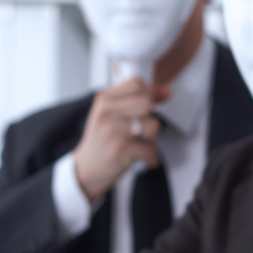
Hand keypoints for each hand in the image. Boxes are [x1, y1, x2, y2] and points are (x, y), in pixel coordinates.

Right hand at [73, 78, 170, 201]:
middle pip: (147, 101)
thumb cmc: (103, 141)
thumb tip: (166, 91)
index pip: (136, 83)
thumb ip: (137, 100)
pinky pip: (150, 148)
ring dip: (153, 139)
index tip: (153, 104)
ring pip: (152, 125)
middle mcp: (106, 112)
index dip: (151, 93)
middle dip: (151, 116)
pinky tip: (143, 157)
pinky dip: (151, 156)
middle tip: (143, 129)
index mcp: (104, 100)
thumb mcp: (112, 114)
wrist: (86, 169)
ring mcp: (112, 130)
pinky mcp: (119, 149)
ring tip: (141, 145)